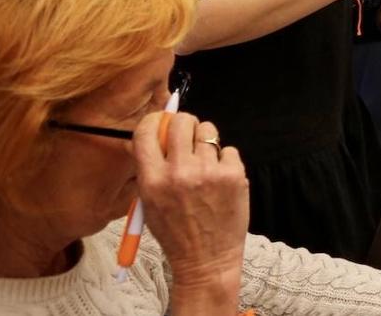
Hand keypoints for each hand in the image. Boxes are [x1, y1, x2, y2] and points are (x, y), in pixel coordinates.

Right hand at [133, 112, 246, 291]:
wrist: (206, 259)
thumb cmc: (175, 231)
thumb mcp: (148, 202)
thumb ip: (150, 167)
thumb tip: (155, 131)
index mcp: (152, 180)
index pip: (146, 130)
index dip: (155, 121)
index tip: (162, 122)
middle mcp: (179, 172)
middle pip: (182, 121)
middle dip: (185, 125)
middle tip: (188, 138)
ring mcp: (209, 172)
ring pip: (208, 131)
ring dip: (206, 142)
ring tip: (205, 164)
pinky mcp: (234, 175)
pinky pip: (228, 149)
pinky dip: (225, 161)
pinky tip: (220, 181)